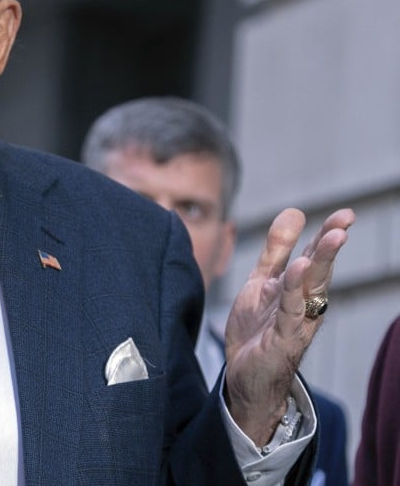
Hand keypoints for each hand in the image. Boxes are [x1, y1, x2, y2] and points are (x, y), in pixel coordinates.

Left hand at [223, 207, 354, 445]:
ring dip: (323, 261)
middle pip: (320, 269)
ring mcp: (296, 321)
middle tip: (345, 221)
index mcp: (299, 289)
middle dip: (331, 244)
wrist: (246, 379)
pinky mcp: (283, 338)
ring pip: (311, 287)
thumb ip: (275, 251)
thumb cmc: (258, 331)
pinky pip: (290, 309)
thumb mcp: (262, 283)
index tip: (346, 214)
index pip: (316, 257)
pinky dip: (293, 289)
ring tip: (334, 237)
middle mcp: (304, 304)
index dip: (327, 234)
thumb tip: (294, 212)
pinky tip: (298, 268)